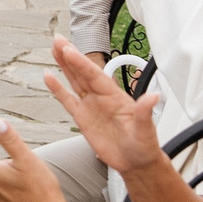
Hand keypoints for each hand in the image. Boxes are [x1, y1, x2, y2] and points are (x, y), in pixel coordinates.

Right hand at [41, 33, 164, 175]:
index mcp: (115, 97)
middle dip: (70, 55)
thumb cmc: (143, 146)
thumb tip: (154, 97)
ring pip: (74, 81)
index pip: (95, 76)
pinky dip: (57, 88)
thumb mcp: (146, 130)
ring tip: (54, 49)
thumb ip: (145, 112)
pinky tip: (48, 76)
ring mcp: (91, 106)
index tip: (69, 50)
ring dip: (64, 65)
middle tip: (58, 39)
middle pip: (82, 72)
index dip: (81, 63)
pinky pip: (67, 100)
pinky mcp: (83, 118)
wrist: (136, 162)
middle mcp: (102, 97)